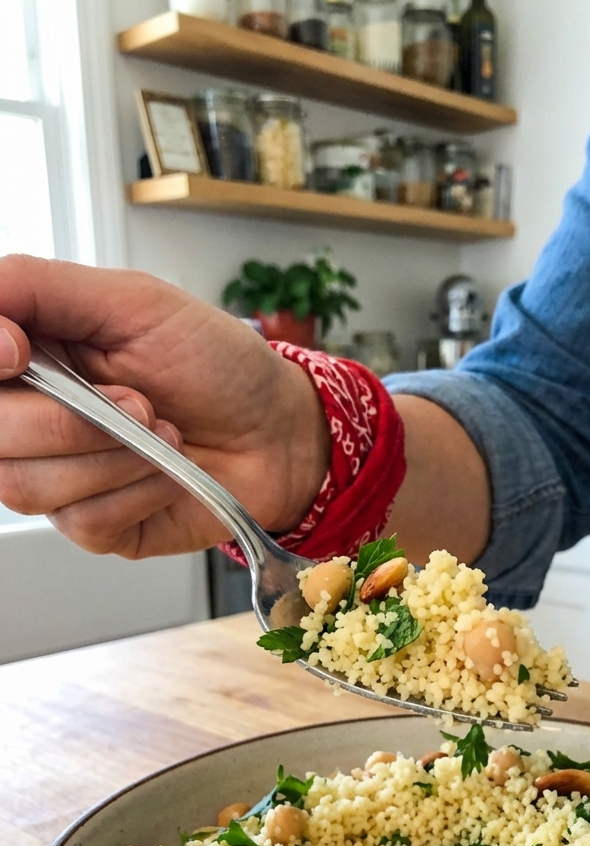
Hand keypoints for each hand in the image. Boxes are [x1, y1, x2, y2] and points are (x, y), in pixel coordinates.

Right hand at [0, 255, 328, 557]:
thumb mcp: (134, 302)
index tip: (20, 351)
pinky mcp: (95, 527)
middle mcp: (31, 418)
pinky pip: (83, 522)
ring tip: (164, 432)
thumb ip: (42, 288)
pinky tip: (169, 472)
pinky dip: (138, 491)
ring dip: (111, 458)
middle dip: (66, 421)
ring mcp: (59, 477)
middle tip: (138, 402)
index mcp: (29, 355)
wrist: (278, 429)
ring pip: (27, 486)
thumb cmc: (215, 362)